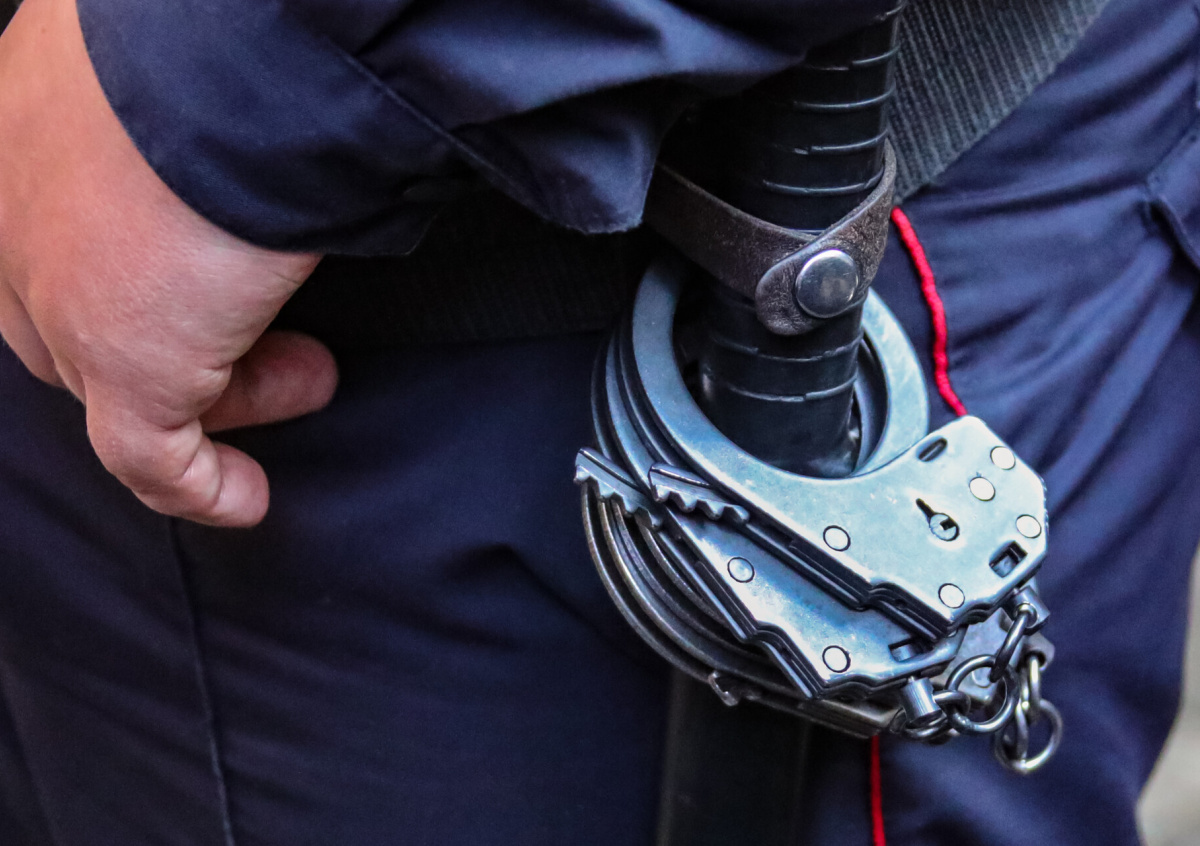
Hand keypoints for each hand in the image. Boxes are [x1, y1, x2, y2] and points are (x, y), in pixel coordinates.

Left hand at [0, 0, 337, 526]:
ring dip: (228, 398)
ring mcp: (62, 290)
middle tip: (284, 339)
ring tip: (310, 383)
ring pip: (119, 380)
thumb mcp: (178, 60)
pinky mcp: (120, 359)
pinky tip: (245, 501)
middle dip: (194, 337)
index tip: (217, 288)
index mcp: (23, 122)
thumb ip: (176, 109)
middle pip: (88, 315)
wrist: (243, 49)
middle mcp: (20, 207)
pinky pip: (147, 454)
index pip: (56, 236)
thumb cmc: (226, 32)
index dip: (138, 275)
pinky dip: (199, 487)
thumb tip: (251, 124)